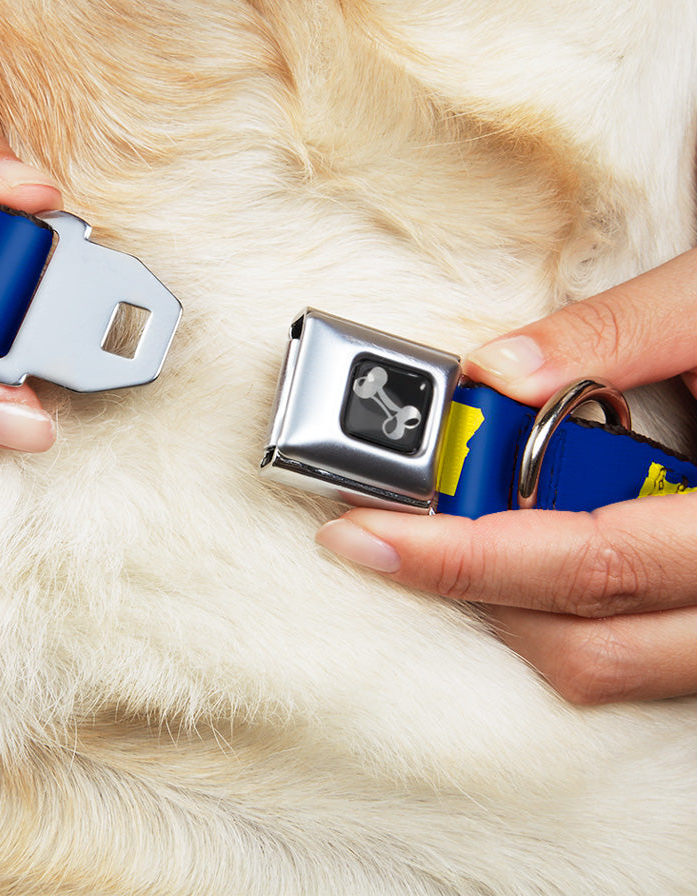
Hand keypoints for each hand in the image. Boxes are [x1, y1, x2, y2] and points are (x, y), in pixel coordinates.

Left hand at [317, 247, 696, 703]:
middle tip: (384, 529)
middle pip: (588, 642)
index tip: (364, 532)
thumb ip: (618, 332)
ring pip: (609, 665)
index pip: (592, 562)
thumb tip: (496, 370)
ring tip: (445, 533)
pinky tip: (521, 547)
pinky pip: (633, 654)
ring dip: (510, 606)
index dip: (465, 556)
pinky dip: (559, 612)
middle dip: (469, 587)